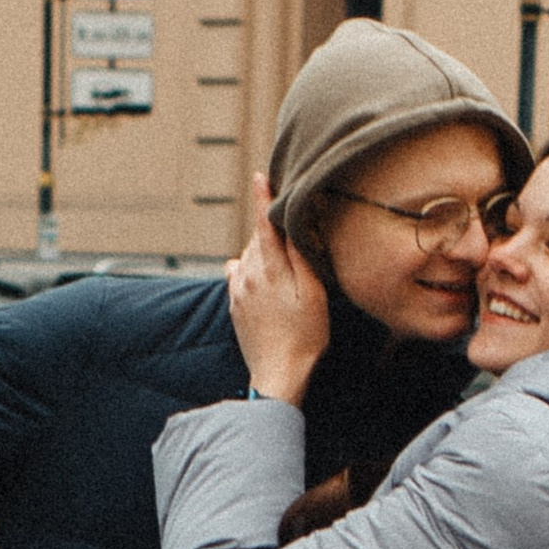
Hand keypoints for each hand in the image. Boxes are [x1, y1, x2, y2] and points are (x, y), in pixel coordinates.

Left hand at [227, 176, 330, 404]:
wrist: (278, 373)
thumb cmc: (305, 335)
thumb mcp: (314, 294)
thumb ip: (301, 258)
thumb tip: (294, 226)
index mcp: (270, 269)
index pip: (264, 224)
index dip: (263, 198)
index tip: (260, 175)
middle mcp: (248, 276)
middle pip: (257, 239)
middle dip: (270, 228)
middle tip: (288, 222)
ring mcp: (238, 291)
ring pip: (248, 256)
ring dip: (262, 250)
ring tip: (282, 257)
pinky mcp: (234, 305)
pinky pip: (239, 275)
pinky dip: (250, 267)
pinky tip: (262, 275)